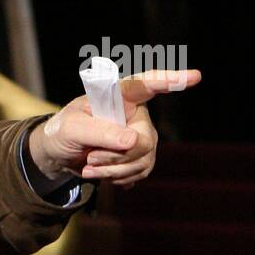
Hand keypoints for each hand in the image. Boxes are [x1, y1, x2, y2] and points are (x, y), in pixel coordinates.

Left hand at [28, 68, 201, 189]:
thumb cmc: (62, 131)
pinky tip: (101, 172)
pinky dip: (116, 177)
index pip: (147, 85)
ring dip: (112, 170)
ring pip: (143, 161)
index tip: (195, 76)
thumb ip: (99, 132)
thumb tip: (133, 142)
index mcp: (120, 96)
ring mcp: (141, 136)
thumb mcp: (71, 128)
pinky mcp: (139, 157)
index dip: (171, 80)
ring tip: (89, 165)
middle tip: (90, 157)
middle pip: (143, 141)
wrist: (59, 153)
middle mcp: (136, 115)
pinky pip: (139, 173)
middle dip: (115, 157)